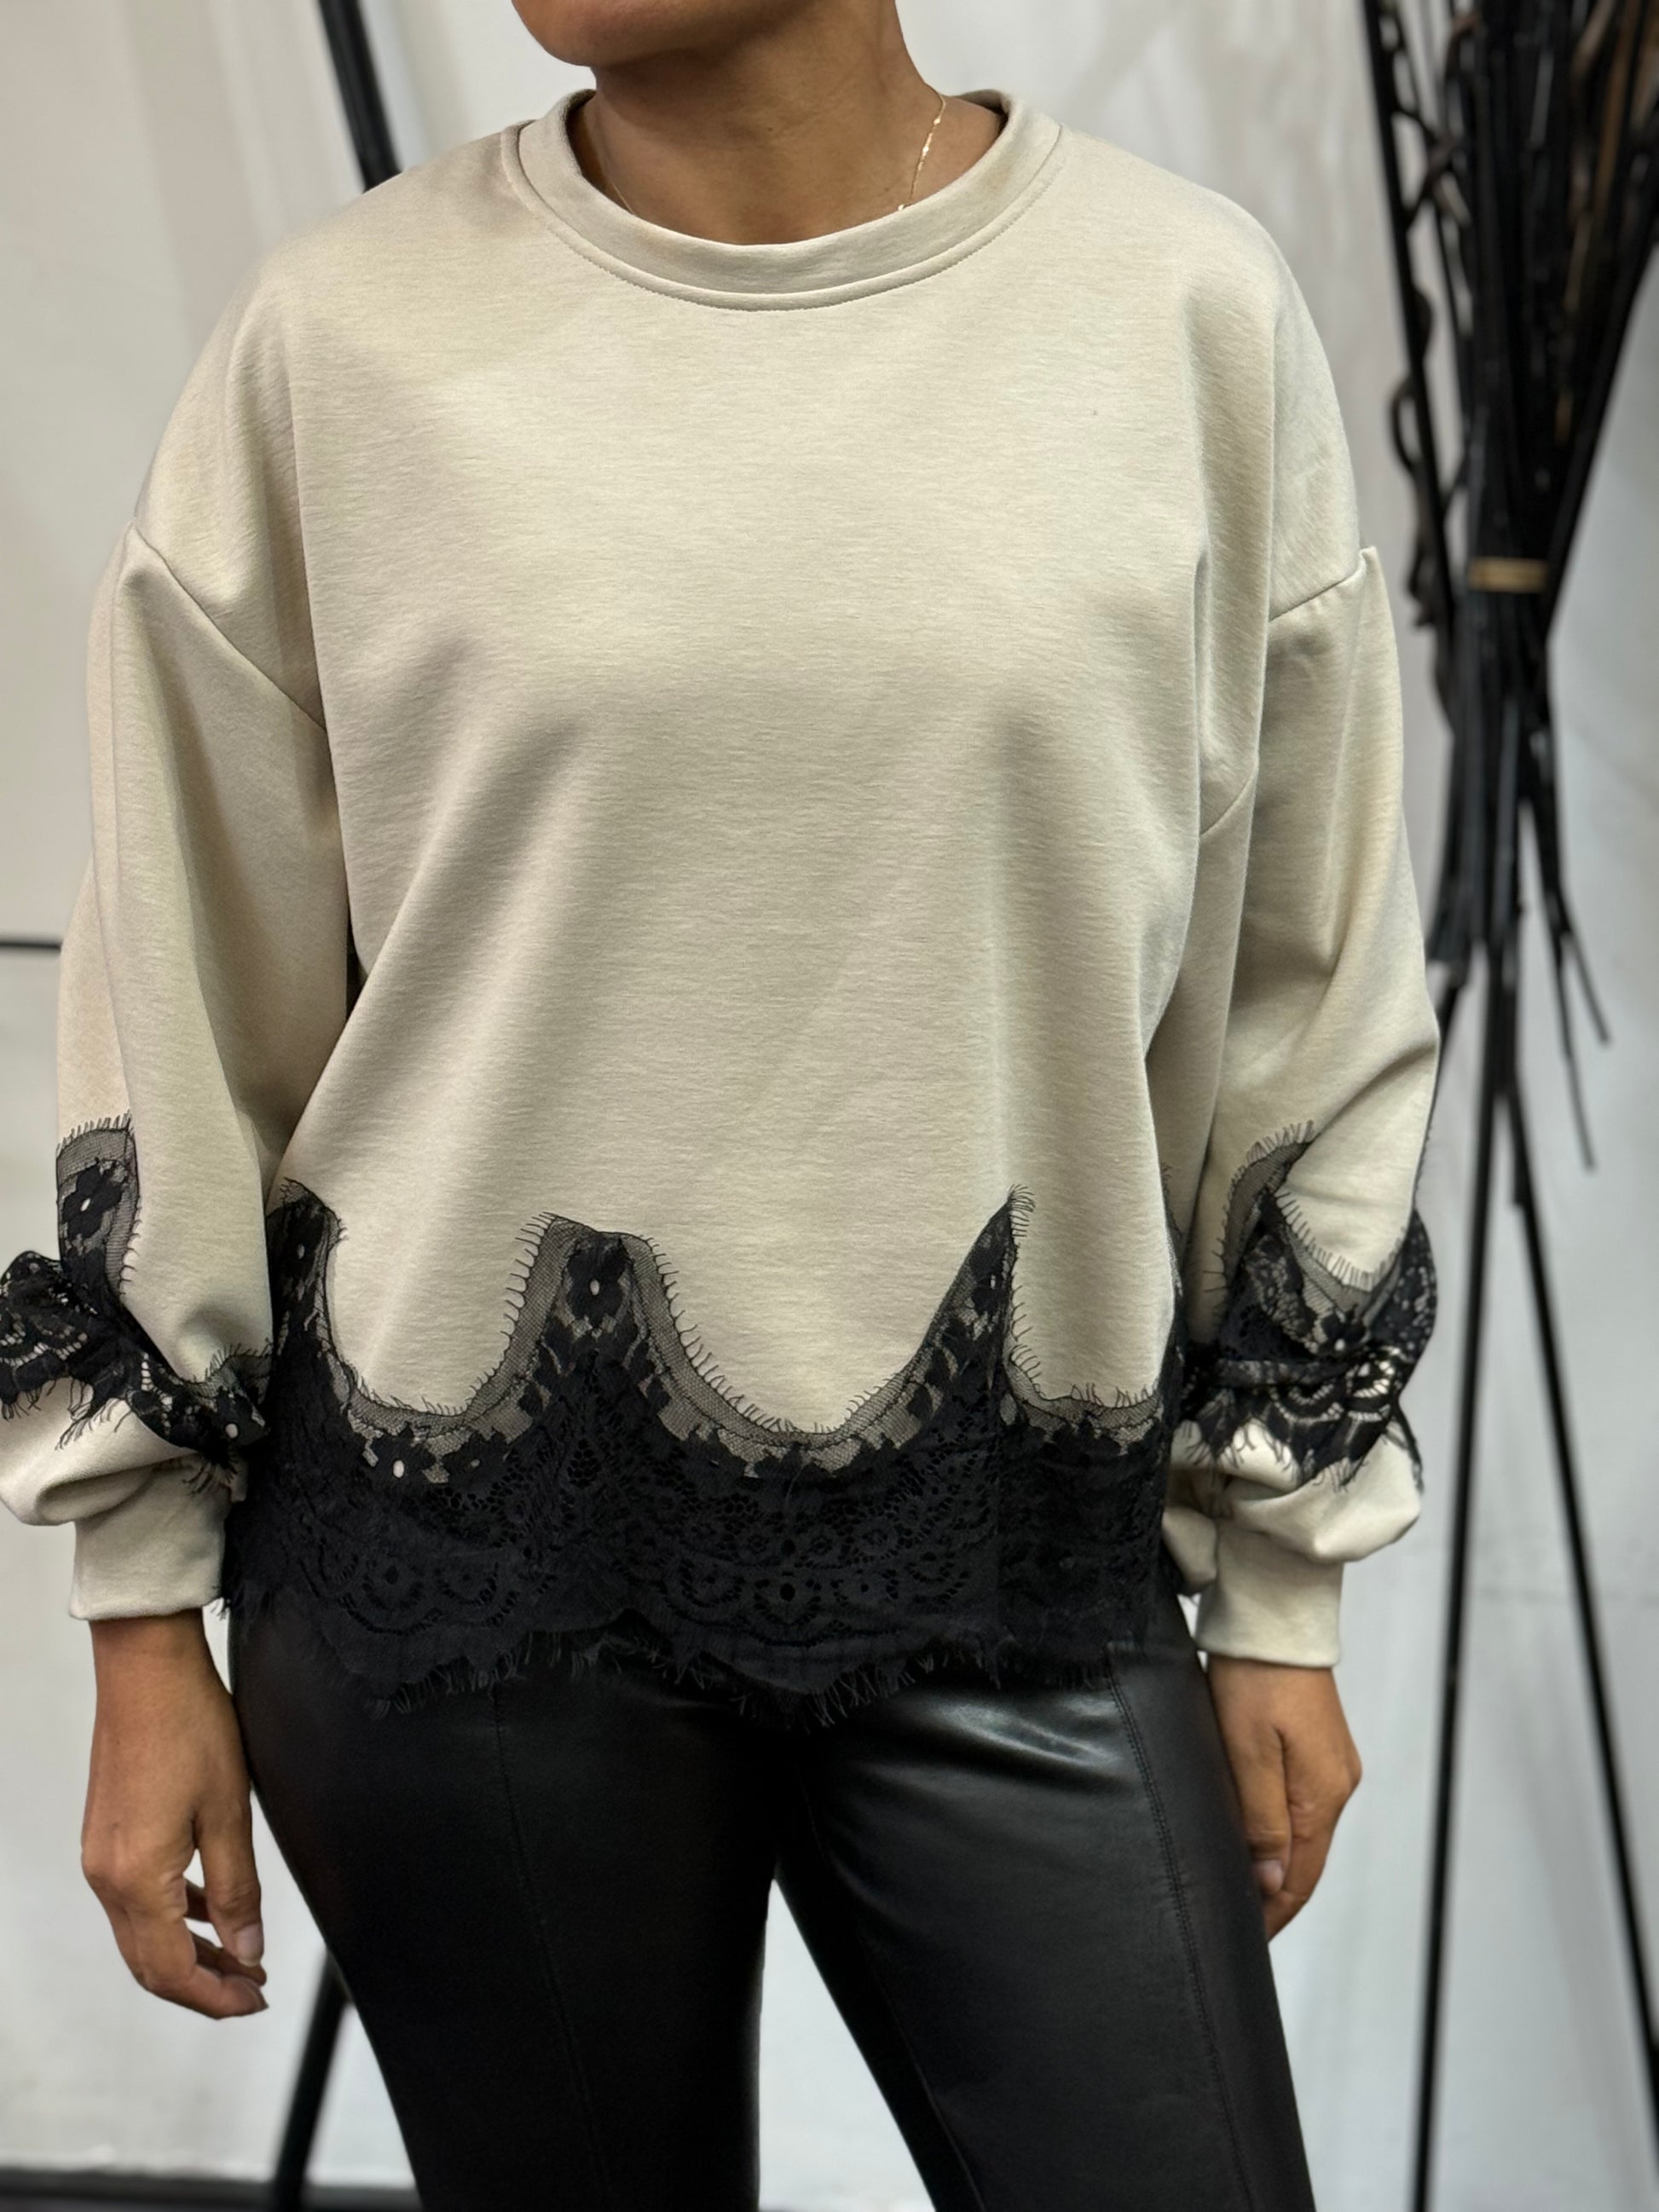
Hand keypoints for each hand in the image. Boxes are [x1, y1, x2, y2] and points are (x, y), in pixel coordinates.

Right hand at [81, 1610, 267, 2017]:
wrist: (146, 1671)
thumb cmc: (188, 1727)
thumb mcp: (229, 1811)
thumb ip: (237, 1888)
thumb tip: (247, 1949)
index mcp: (137, 1879)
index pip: (171, 1970)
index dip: (215, 1996)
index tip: (254, 2000)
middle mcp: (107, 1877)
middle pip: (149, 1964)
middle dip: (202, 1985)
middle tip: (251, 1990)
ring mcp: (102, 1858)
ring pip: (142, 1935)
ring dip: (188, 1954)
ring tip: (240, 1958)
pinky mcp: (108, 1838)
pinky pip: (137, 1900)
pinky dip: (174, 1918)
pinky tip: (209, 1910)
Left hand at [1204, 1656, 1361, 1938]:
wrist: (1275, 1620)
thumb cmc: (1254, 1678)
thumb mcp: (1248, 1752)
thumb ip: (1262, 1821)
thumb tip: (1274, 1885)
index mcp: (1321, 1795)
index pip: (1299, 1878)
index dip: (1272, 1914)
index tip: (1244, 1941)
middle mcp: (1336, 1786)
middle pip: (1306, 1862)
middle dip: (1276, 1899)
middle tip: (1239, 1927)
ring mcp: (1332, 1766)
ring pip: (1305, 1837)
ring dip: (1279, 1869)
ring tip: (1245, 1895)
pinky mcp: (1320, 1748)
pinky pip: (1303, 1808)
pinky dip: (1284, 1835)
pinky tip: (1261, 1843)